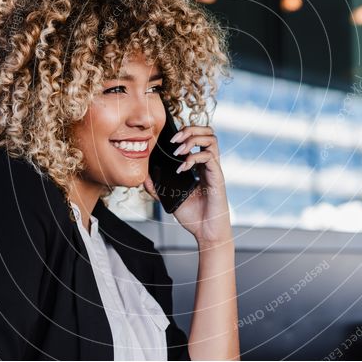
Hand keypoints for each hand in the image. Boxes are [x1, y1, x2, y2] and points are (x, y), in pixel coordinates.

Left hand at [143, 125, 231, 247]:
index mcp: (200, 165)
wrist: (205, 232)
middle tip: (174, 139)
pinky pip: (209, 157)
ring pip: (211, 139)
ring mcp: (214, 169)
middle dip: (190, 129)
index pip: (198, 137)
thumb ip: (157, 187)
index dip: (185, 132)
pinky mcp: (217, 177)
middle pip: (208, 132)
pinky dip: (193, 158)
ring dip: (192, 139)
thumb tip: (143, 177)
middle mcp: (209, 164)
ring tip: (178, 150)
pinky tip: (182, 167)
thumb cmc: (193, 216)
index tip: (168, 140)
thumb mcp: (169, 198)